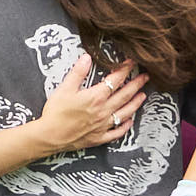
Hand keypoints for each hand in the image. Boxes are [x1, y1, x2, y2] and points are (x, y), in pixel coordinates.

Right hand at [32, 57, 147, 154]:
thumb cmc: (55, 113)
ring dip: (136, 103)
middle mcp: (103, 111)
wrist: (49, 136)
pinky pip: (117, 132)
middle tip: (146, 77)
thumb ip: (78, 72)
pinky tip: (129, 121)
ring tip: (143, 96)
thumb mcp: (64, 88)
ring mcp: (103, 125)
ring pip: (125, 113)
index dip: (125, 69)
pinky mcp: (99, 137)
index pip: (116, 80)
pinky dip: (125, 126)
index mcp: (96, 97)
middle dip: (137, 84)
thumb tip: (87, 58)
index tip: (132, 63)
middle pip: (125, 95)